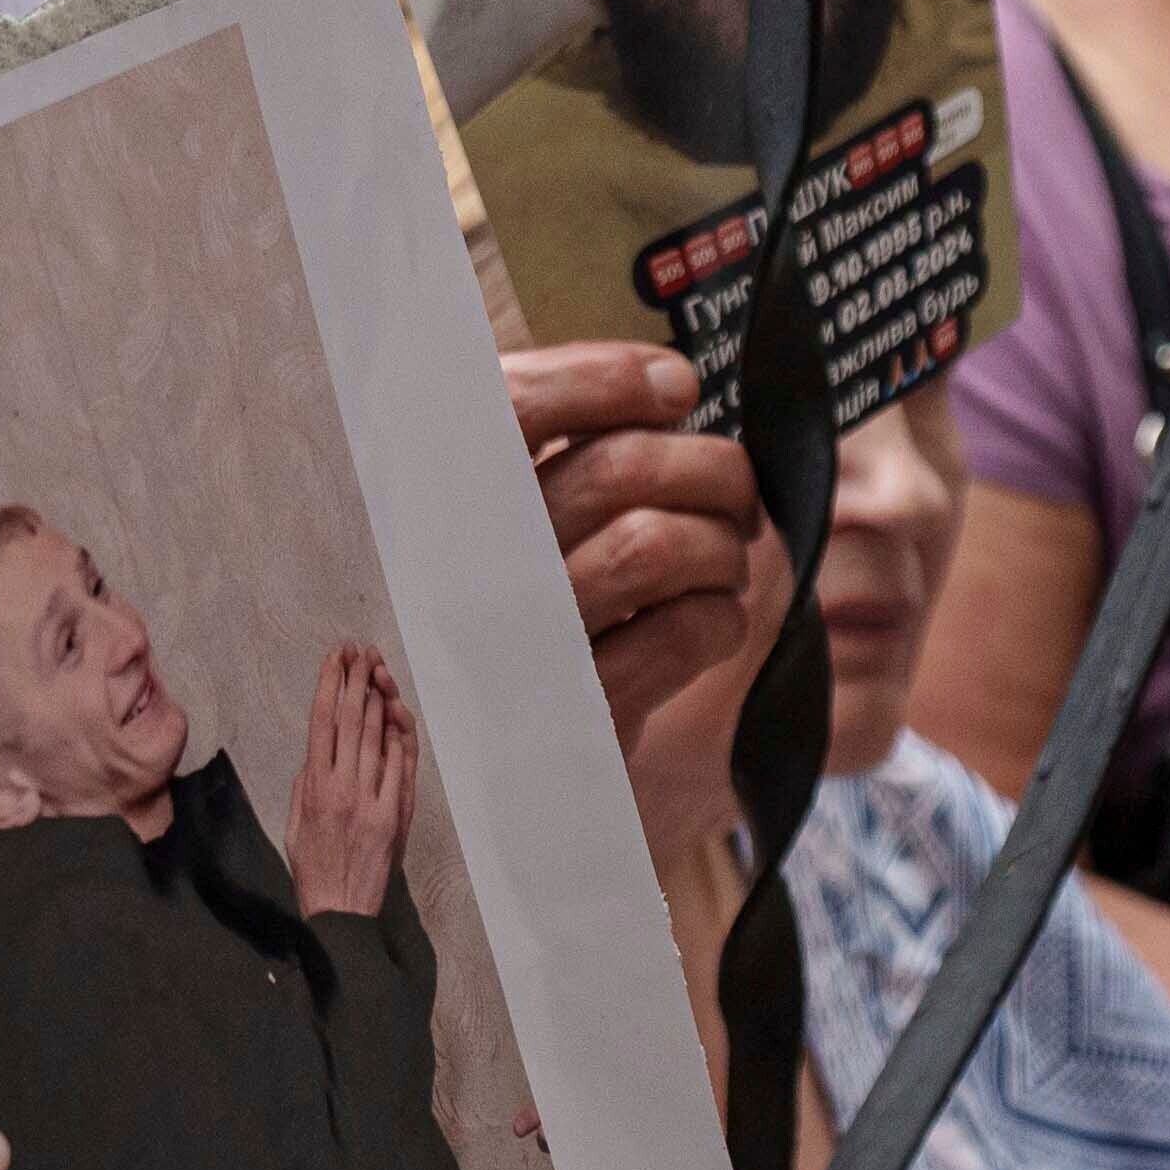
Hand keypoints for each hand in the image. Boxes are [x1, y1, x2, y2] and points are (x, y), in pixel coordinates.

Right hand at [286, 650, 422, 929]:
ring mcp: (371, 799)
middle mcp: (341, 787)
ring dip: (378, 698)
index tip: (335, 657)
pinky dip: (400, 737)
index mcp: (313, 787)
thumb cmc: (313, 868)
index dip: (329, 683)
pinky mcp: (394, 814)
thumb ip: (305, 784)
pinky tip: (397, 712)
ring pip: (377, 736)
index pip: (321, 721)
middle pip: (350, 720)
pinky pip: (400, 766)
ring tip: (377, 669)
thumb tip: (319, 753)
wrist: (340, 910)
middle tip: (360, 650)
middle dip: (356, 679)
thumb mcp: (294, 822)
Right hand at [502, 337, 763, 877]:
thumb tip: (665, 384)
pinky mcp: (581, 713)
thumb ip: (551, 444)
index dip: (609, 377)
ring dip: (722, 544)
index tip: (675, 387)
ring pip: (660, 545)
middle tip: (733, 490)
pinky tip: (712, 621)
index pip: (515, 403)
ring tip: (726, 559)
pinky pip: (688, 630)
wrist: (494, 792)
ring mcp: (525, 644)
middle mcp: (469, 570)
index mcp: (436, 504)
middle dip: (711, 468)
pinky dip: (723, 615)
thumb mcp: (500, 525)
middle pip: (621, 470)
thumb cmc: (515, 620)